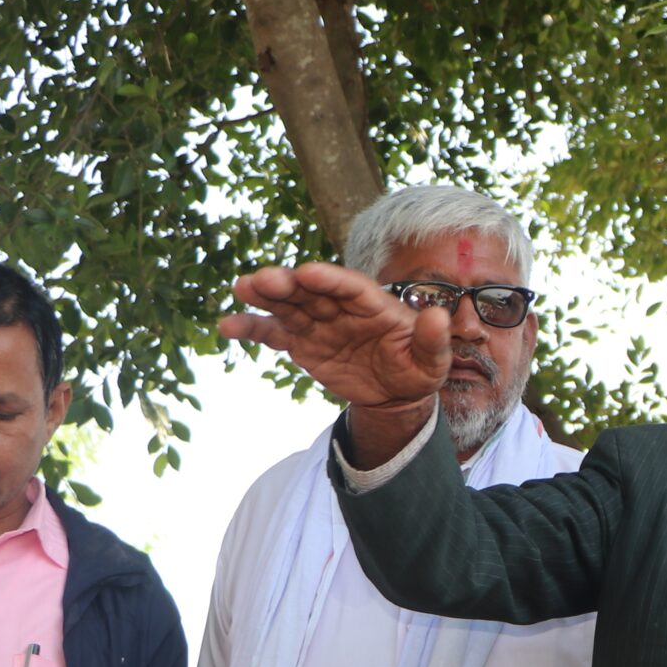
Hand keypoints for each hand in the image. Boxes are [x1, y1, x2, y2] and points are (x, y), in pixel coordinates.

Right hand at [220, 262, 450, 462]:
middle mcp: (342, 307)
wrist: (397, 393)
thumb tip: (439, 317)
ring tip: (241, 288)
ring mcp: (319, 323)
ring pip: (288, 306)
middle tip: (263, 279)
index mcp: (375, 304)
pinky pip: (274, 333)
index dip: (329, 280)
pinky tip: (227, 326)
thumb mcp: (433, 360)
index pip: (350, 287)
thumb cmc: (419, 368)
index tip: (307, 273)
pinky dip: (252, 329)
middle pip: (312, 291)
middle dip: (289, 284)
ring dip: (265, 297)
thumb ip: (433, 339)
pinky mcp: (302, 343)